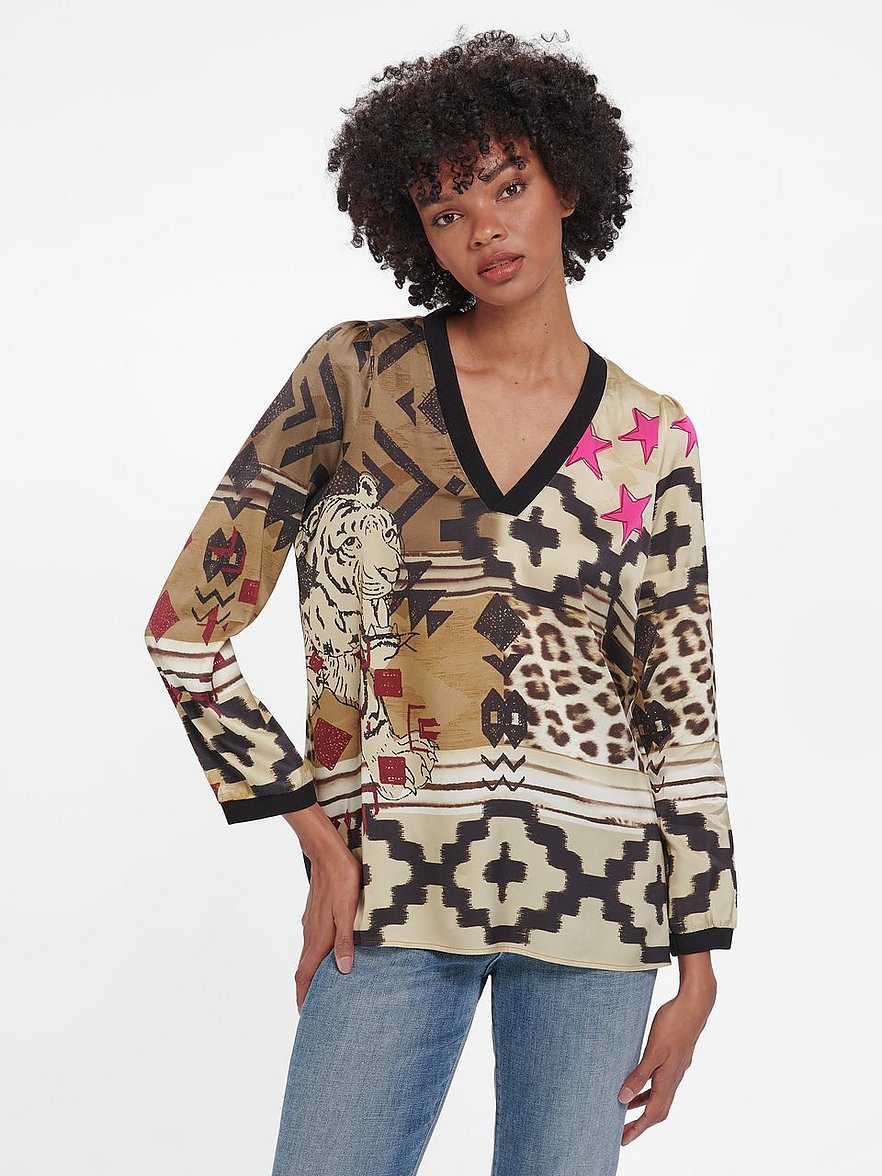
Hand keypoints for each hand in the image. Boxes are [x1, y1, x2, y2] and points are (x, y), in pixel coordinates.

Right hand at [286, 809, 362, 1013]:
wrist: (328, 854)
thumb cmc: (343, 881)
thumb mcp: (349, 911)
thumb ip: (345, 941)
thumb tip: (343, 970)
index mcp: (319, 937)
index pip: (305, 975)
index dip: (303, 996)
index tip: (304, 1015)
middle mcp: (311, 934)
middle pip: (303, 969)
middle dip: (306, 990)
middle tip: (313, 1008)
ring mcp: (311, 923)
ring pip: (308, 955)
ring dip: (311, 974)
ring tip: (322, 987)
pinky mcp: (314, 914)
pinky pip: (312, 942)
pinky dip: (315, 957)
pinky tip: (328, 955)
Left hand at [617, 971, 716, 1145]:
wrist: (694, 1004)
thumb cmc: (674, 1024)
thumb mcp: (652, 1050)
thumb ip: (639, 1074)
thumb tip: (623, 1098)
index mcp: (668, 1080)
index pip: (653, 1114)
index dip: (638, 1129)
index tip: (622, 1140)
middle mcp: (674, 1078)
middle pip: (657, 1110)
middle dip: (640, 1123)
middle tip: (621, 1131)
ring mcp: (676, 1068)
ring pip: (659, 1096)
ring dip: (643, 1105)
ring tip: (625, 1110)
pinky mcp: (675, 1058)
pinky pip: (660, 1082)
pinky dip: (648, 1088)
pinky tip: (639, 1081)